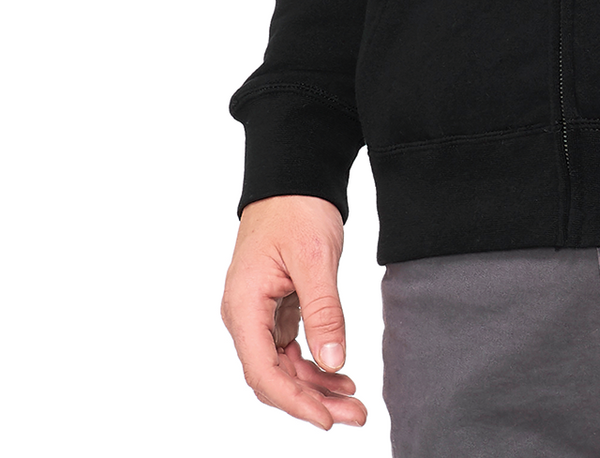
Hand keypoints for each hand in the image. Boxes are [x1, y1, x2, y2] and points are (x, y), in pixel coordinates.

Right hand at [221, 195, 367, 428]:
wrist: (293, 179)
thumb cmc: (298, 209)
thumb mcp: (315, 258)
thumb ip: (324, 311)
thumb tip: (335, 362)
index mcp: (243, 306)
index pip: (263, 371)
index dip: (294, 401)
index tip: (327, 419)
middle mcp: (245, 317)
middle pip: (274, 376)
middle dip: (312, 401)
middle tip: (356, 416)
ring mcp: (260, 315)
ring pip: (284, 367)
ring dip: (317, 387)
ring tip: (355, 404)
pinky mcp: (276, 310)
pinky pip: (292, 349)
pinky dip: (316, 364)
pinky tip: (342, 376)